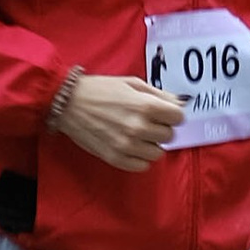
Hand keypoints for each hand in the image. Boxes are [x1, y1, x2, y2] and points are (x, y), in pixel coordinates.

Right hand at [49, 73, 185, 171]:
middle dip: (161, 128)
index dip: (171, 114)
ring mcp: (127, 145)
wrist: (69, 103)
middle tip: (146, 122)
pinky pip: (141, 166)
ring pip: (157, 153)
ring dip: (150, 144)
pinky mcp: (115, 158)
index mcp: (145, 106)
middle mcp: (138, 127)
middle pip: (169, 136)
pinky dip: (139, 158)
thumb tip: (180, 104)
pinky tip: (131, 146)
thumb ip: (159, 95)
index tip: (163, 113)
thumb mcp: (132, 84)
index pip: (178, 118)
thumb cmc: (100, 90)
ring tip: (137, 135)